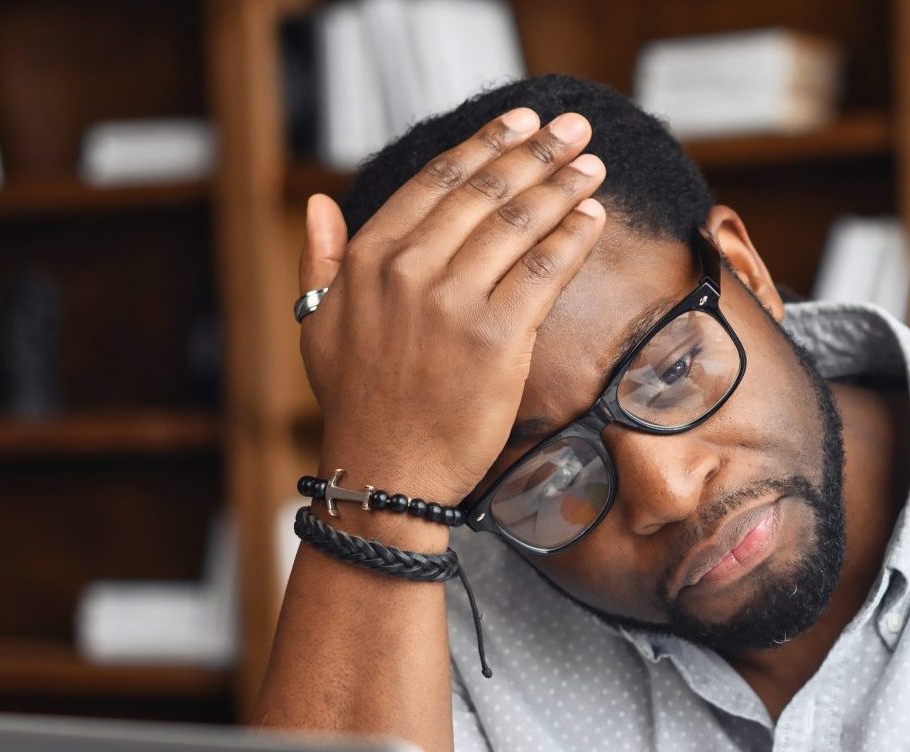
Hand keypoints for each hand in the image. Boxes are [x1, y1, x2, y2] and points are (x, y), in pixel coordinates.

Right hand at [296, 106, 608, 506]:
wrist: (387, 472)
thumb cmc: (357, 404)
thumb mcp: (318, 325)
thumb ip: (320, 260)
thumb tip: (319, 204)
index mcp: (368, 258)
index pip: (436, 180)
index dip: (484, 143)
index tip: (519, 121)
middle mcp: (408, 270)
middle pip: (485, 192)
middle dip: (537, 152)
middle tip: (574, 128)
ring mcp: (453, 302)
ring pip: (519, 224)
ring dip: (563, 187)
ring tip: (592, 166)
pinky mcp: (497, 338)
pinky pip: (545, 272)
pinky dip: (573, 239)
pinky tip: (592, 219)